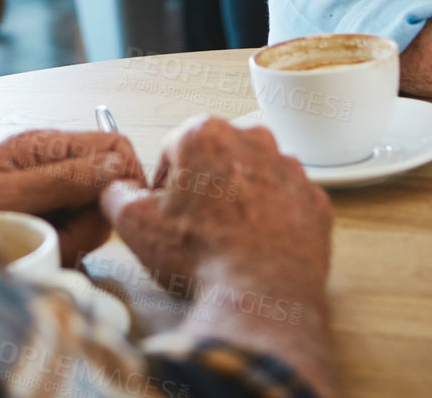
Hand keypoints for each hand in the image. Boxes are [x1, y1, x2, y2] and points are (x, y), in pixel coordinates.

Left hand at [0, 130, 144, 265]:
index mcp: (45, 146)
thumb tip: (116, 166)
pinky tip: (38, 256)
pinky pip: (77, 242)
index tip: (114, 212)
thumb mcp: (5, 194)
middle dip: (91, 219)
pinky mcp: (50, 230)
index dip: (125, 177)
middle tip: (58, 237)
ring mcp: (53, 201)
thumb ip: (62, 178)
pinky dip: (63, 254)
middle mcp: (54, 169)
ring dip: (74, 241)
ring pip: (95, 221)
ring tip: (38, 247)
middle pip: (109, 189)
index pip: (114, 145)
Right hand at [101, 116, 332, 309]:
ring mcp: (291, 169)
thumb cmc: (199, 255)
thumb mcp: (134, 224)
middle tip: (195, 225)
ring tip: (227, 240)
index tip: (166, 209)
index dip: (164, 182)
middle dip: (205, 184)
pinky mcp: (315, 200)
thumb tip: (115, 189)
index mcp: (207, 133)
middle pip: (218, 156)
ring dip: (241, 199)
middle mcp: (254, 139)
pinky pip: (287, 203)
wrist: (258, 297)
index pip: (173, 147)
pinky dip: (273, 219)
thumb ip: (116, 194)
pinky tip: (257, 247)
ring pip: (255, 176)